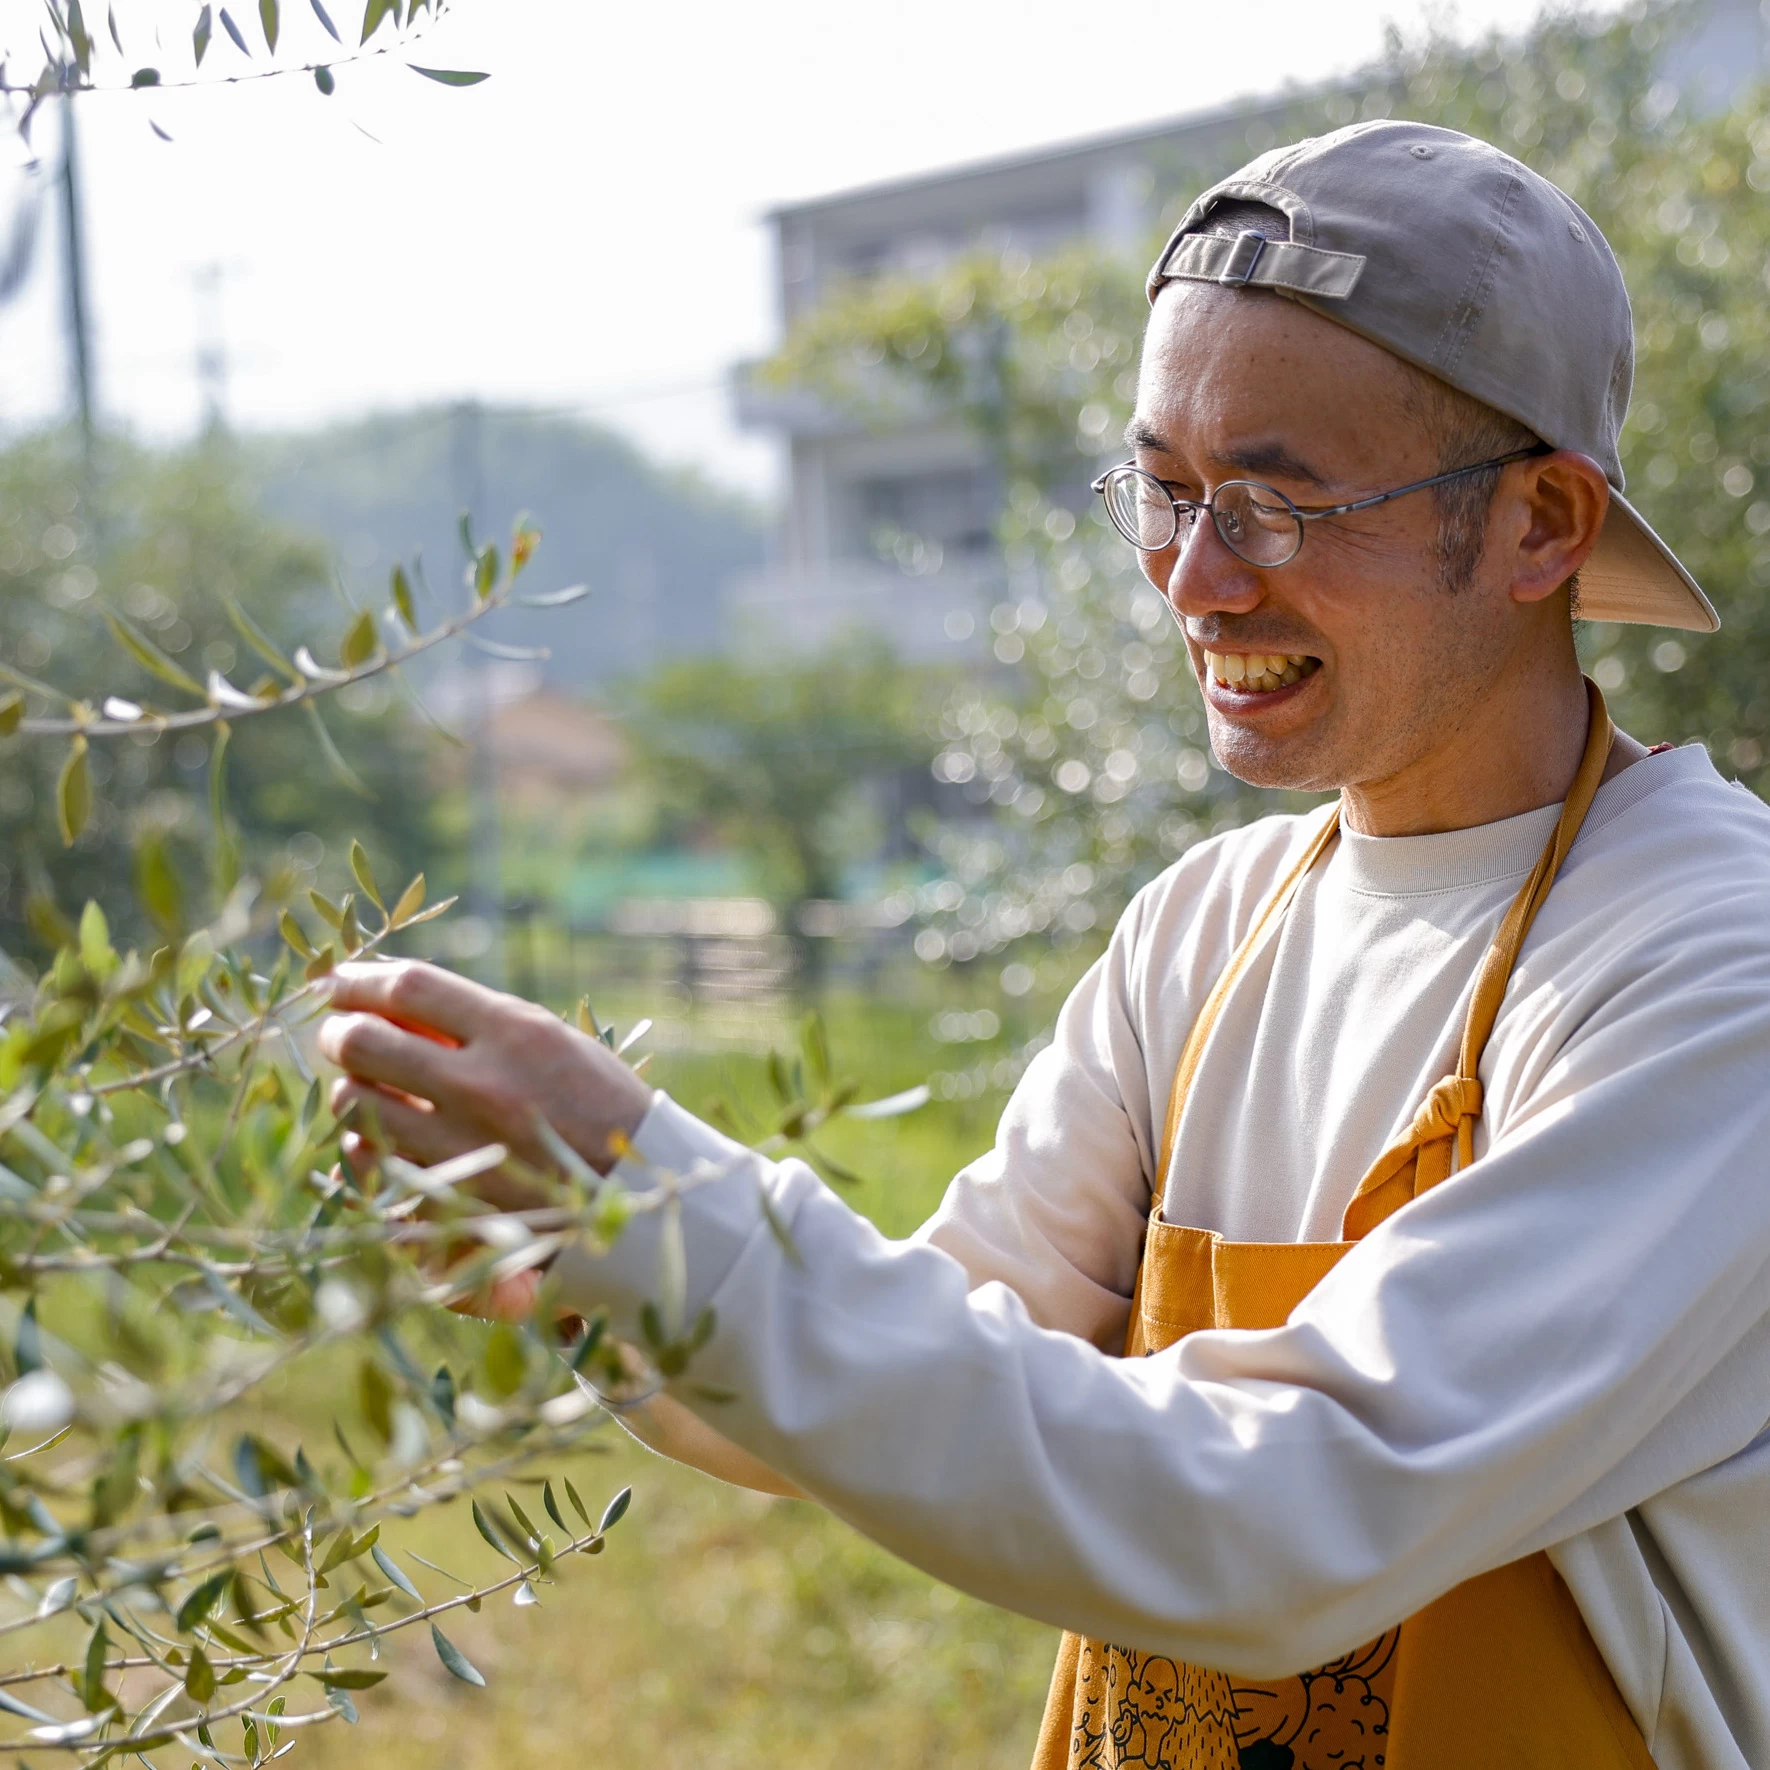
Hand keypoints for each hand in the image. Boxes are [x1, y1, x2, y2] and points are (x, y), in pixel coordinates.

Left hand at [317, 959, 652, 1206]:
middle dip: (339, 1033)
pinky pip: (374, 1163)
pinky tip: (377, 1135)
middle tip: (340, 1035)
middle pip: (365, 1041)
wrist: (643, 1190)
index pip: (409, 987)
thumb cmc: (600, 1105)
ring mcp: (463, 1144)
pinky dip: (364, 1144)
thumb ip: (480, 1023)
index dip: (359, 980)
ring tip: (363, 1086)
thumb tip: (396, 1001)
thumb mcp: (553, 1042)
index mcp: (515, 1032)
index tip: (340, 982)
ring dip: (349, 1089)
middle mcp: (482, 1083)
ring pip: (356, 1104)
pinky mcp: (453, 1195)